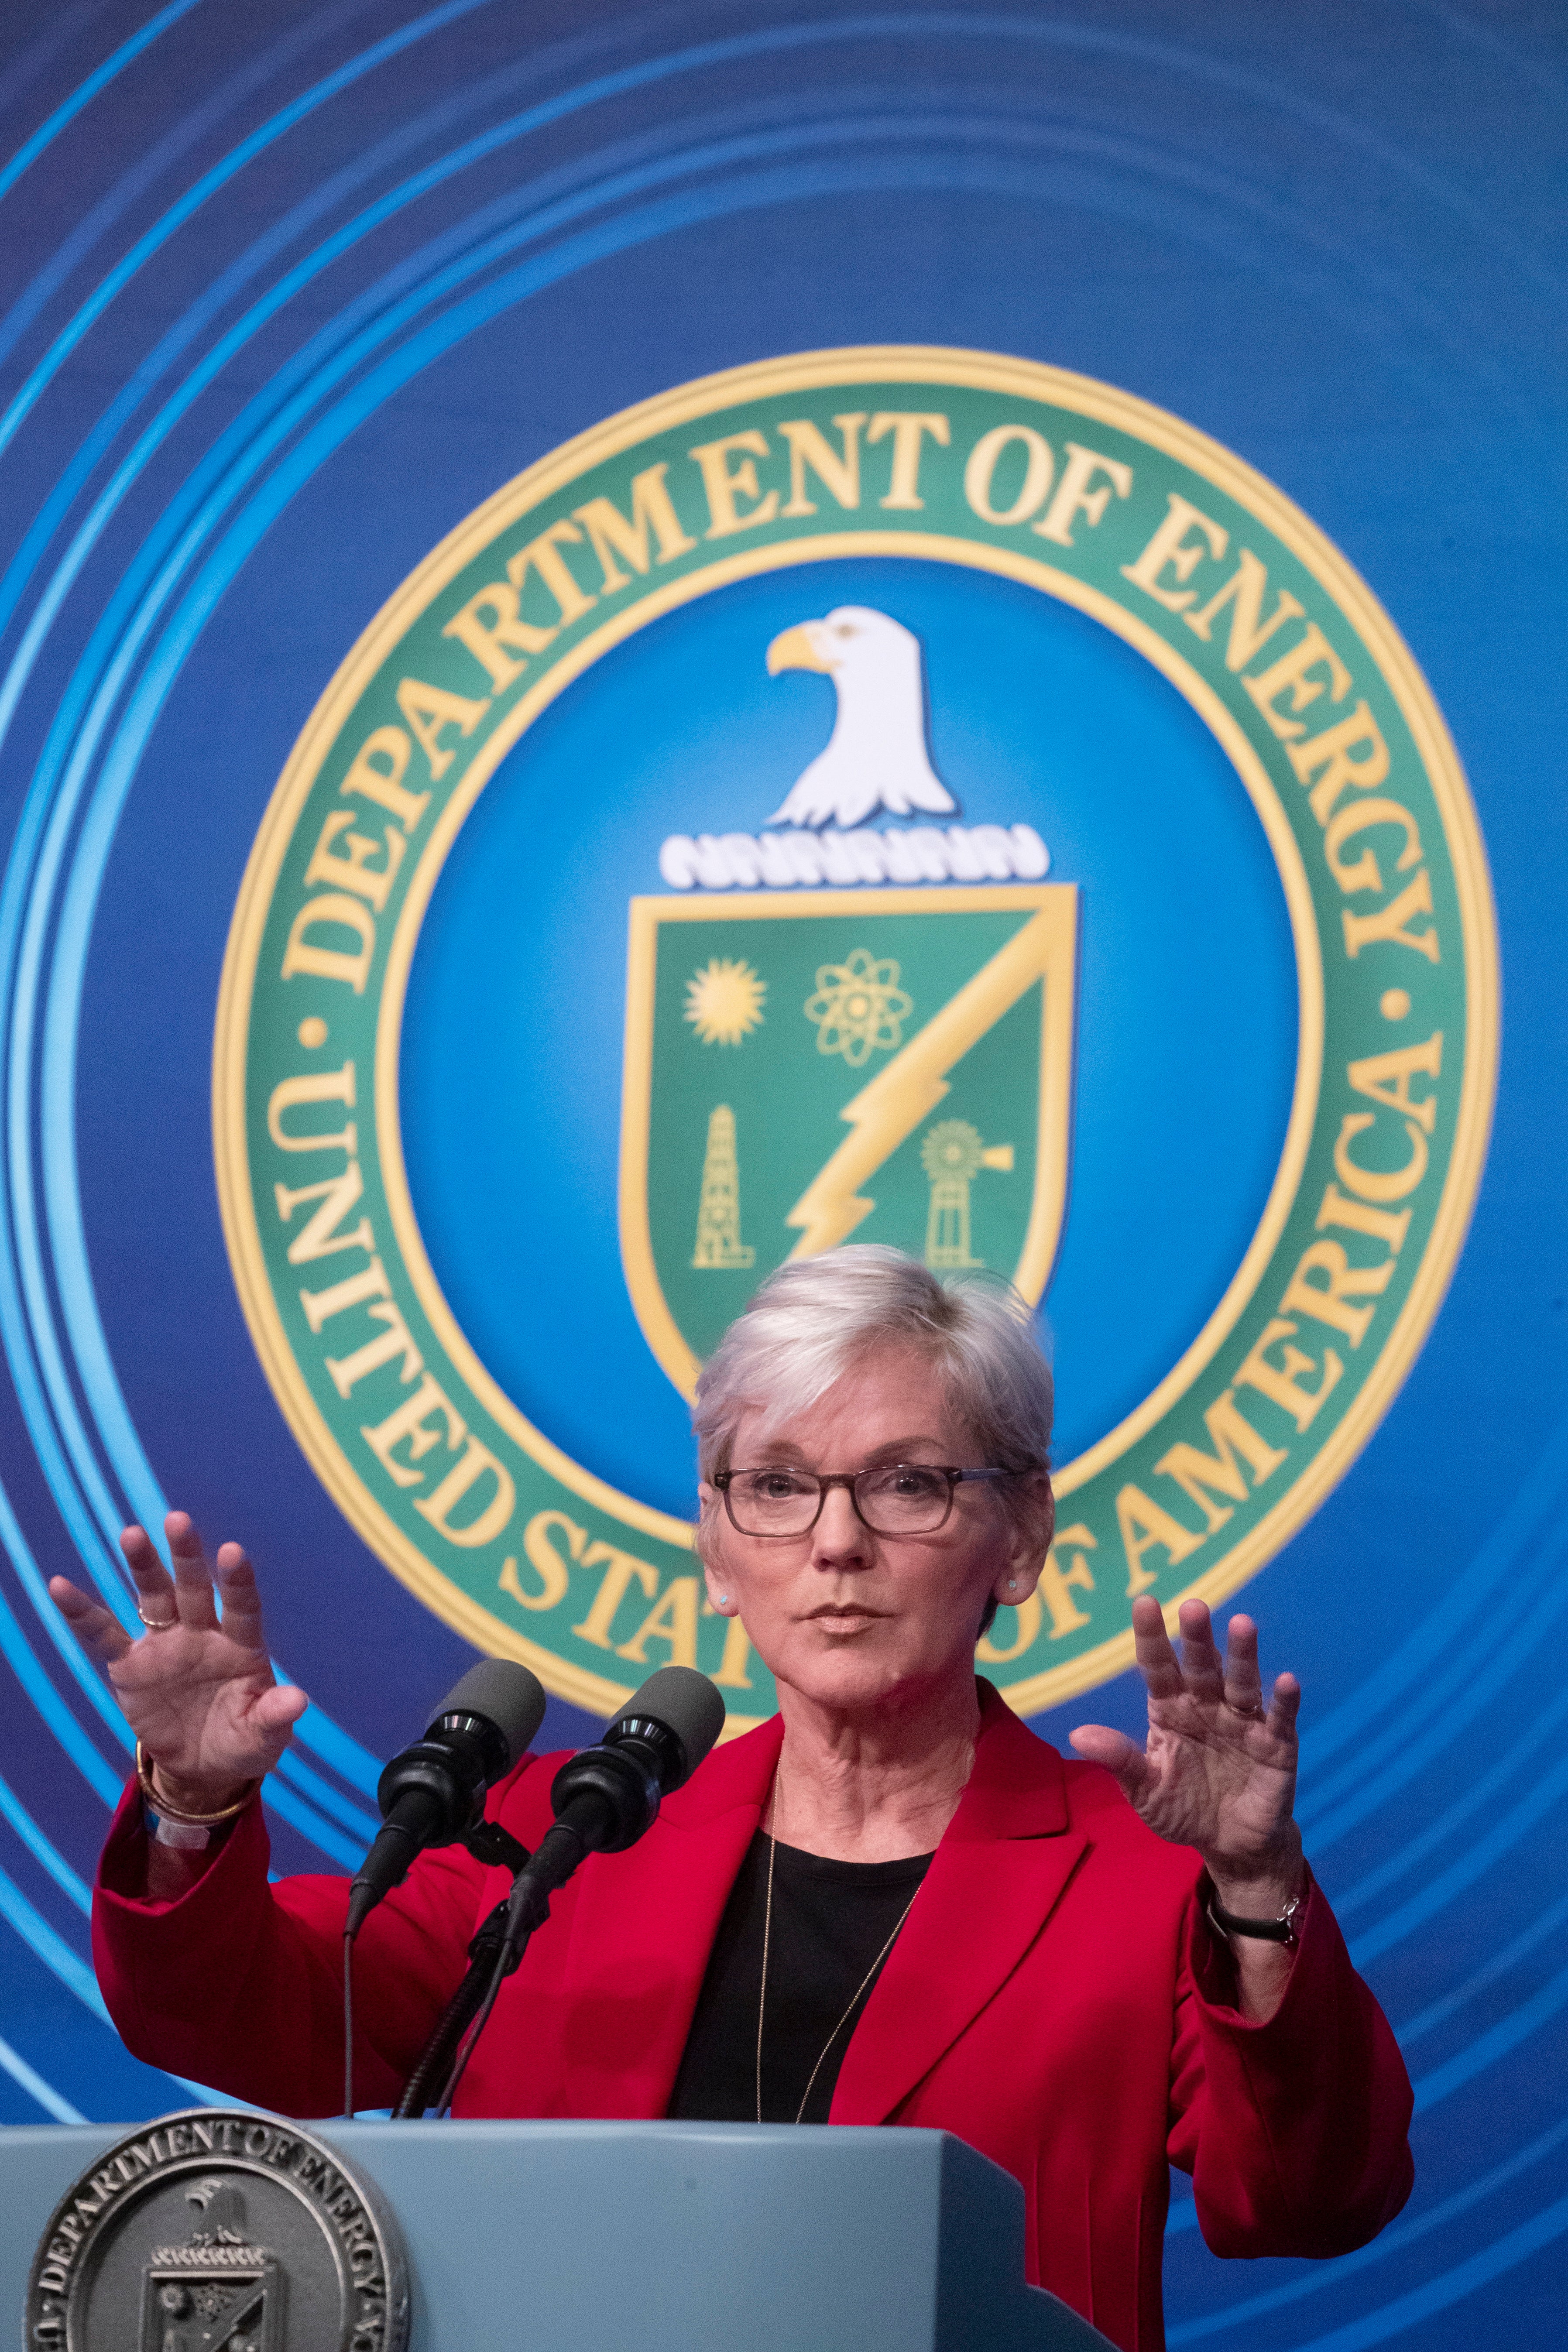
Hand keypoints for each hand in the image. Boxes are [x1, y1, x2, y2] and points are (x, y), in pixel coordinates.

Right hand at [49, 1512, 306, 1813]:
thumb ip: (274, 1716)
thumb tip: (298, 1701)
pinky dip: (82, 1612)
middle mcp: (203, 1633)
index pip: (242, 1606)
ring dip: (144, 1566)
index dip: (237, 1581)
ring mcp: (165, 1645)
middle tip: (178, 1519)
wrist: (203, 1766)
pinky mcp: (130, 1665)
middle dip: (187, 1556)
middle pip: (195, 1588)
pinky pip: (104, 1634)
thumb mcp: (263, 1734)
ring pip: (154, 1597)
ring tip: (132, 1534)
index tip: (232, 1552)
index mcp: (241, 1645)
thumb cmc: (243, 1741)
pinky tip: (61, 1586)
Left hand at [1069, 1596, 1302, 1914]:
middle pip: (1200, 1666)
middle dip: (1197, 1637)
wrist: (1231, 1847)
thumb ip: (1119, 1760)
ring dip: (1243, 1656)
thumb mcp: (1144, 1789)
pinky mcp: (1276, 1745)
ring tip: (1242, 1624)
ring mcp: (1243, 1722)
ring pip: (1242, 1682)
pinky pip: (1280, 1719)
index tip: (1144, 1601)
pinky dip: (1284, 1701)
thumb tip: (1076, 1736)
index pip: (1158, 1666)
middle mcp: (1206, 1706)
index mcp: (1170, 1709)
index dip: (1151, 1635)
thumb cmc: (1182, 1809)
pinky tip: (1287, 1680)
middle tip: (1193, 1606)